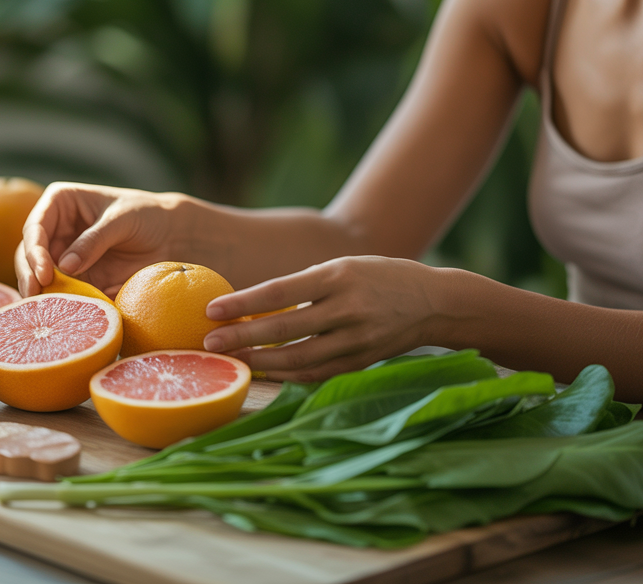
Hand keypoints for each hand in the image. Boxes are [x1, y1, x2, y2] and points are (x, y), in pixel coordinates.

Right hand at [16, 182, 185, 296]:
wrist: (171, 235)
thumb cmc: (147, 215)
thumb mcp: (122, 220)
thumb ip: (95, 240)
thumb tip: (64, 266)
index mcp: (60, 203)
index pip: (35, 226)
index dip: (33, 250)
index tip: (44, 274)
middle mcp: (55, 230)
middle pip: (28, 255)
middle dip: (29, 276)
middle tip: (36, 298)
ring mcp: (62, 256)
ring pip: (38, 277)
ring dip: (39, 294)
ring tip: (44, 312)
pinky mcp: (75, 279)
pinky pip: (60, 294)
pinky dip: (58, 305)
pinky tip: (59, 317)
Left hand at [202, 256, 443, 382]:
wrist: (434, 302)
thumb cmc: (378, 277)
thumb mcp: (343, 267)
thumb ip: (305, 286)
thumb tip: (253, 306)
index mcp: (338, 276)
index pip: (280, 291)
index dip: (243, 303)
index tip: (212, 310)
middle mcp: (348, 308)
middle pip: (285, 329)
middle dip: (243, 338)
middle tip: (209, 342)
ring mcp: (357, 339)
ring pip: (299, 358)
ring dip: (261, 363)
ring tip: (232, 361)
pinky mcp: (362, 362)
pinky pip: (317, 373)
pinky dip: (288, 375)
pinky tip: (265, 373)